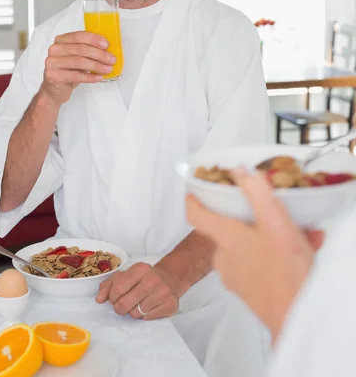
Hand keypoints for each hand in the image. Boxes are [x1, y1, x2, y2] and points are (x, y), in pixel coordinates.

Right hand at [41, 31, 115, 104]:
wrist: (54, 89)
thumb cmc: (68, 71)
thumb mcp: (76, 57)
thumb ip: (87, 50)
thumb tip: (107, 50)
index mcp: (60, 40)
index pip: (78, 36)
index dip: (94, 39)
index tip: (106, 45)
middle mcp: (54, 50)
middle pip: (81, 49)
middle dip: (99, 54)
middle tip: (111, 59)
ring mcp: (52, 63)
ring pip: (79, 61)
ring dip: (96, 65)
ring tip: (108, 69)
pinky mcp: (53, 75)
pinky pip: (75, 75)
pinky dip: (90, 77)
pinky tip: (99, 77)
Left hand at [96, 262, 178, 319]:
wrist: (170, 279)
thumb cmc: (144, 278)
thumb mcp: (126, 275)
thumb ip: (109, 285)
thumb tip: (99, 299)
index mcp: (140, 268)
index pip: (118, 288)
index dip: (112, 297)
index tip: (114, 298)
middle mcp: (152, 279)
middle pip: (125, 303)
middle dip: (119, 308)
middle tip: (122, 306)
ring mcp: (163, 292)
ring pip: (136, 313)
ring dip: (133, 312)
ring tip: (137, 304)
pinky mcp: (170, 305)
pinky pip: (148, 318)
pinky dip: (144, 316)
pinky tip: (148, 307)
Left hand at [186, 168, 323, 340]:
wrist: (298, 319)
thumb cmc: (287, 274)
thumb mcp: (276, 222)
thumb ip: (256, 193)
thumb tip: (240, 172)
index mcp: (226, 238)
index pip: (196, 215)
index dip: (193, 200)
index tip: (195, 191)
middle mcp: (224, 258)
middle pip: (226, 229)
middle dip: (249, 217)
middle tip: (271, 211)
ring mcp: (235, 277)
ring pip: (246, 246)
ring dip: (268, 236)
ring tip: (298, 234)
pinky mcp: (248, 291)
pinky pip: (256, 263)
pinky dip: (273, 254)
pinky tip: (300, 252)